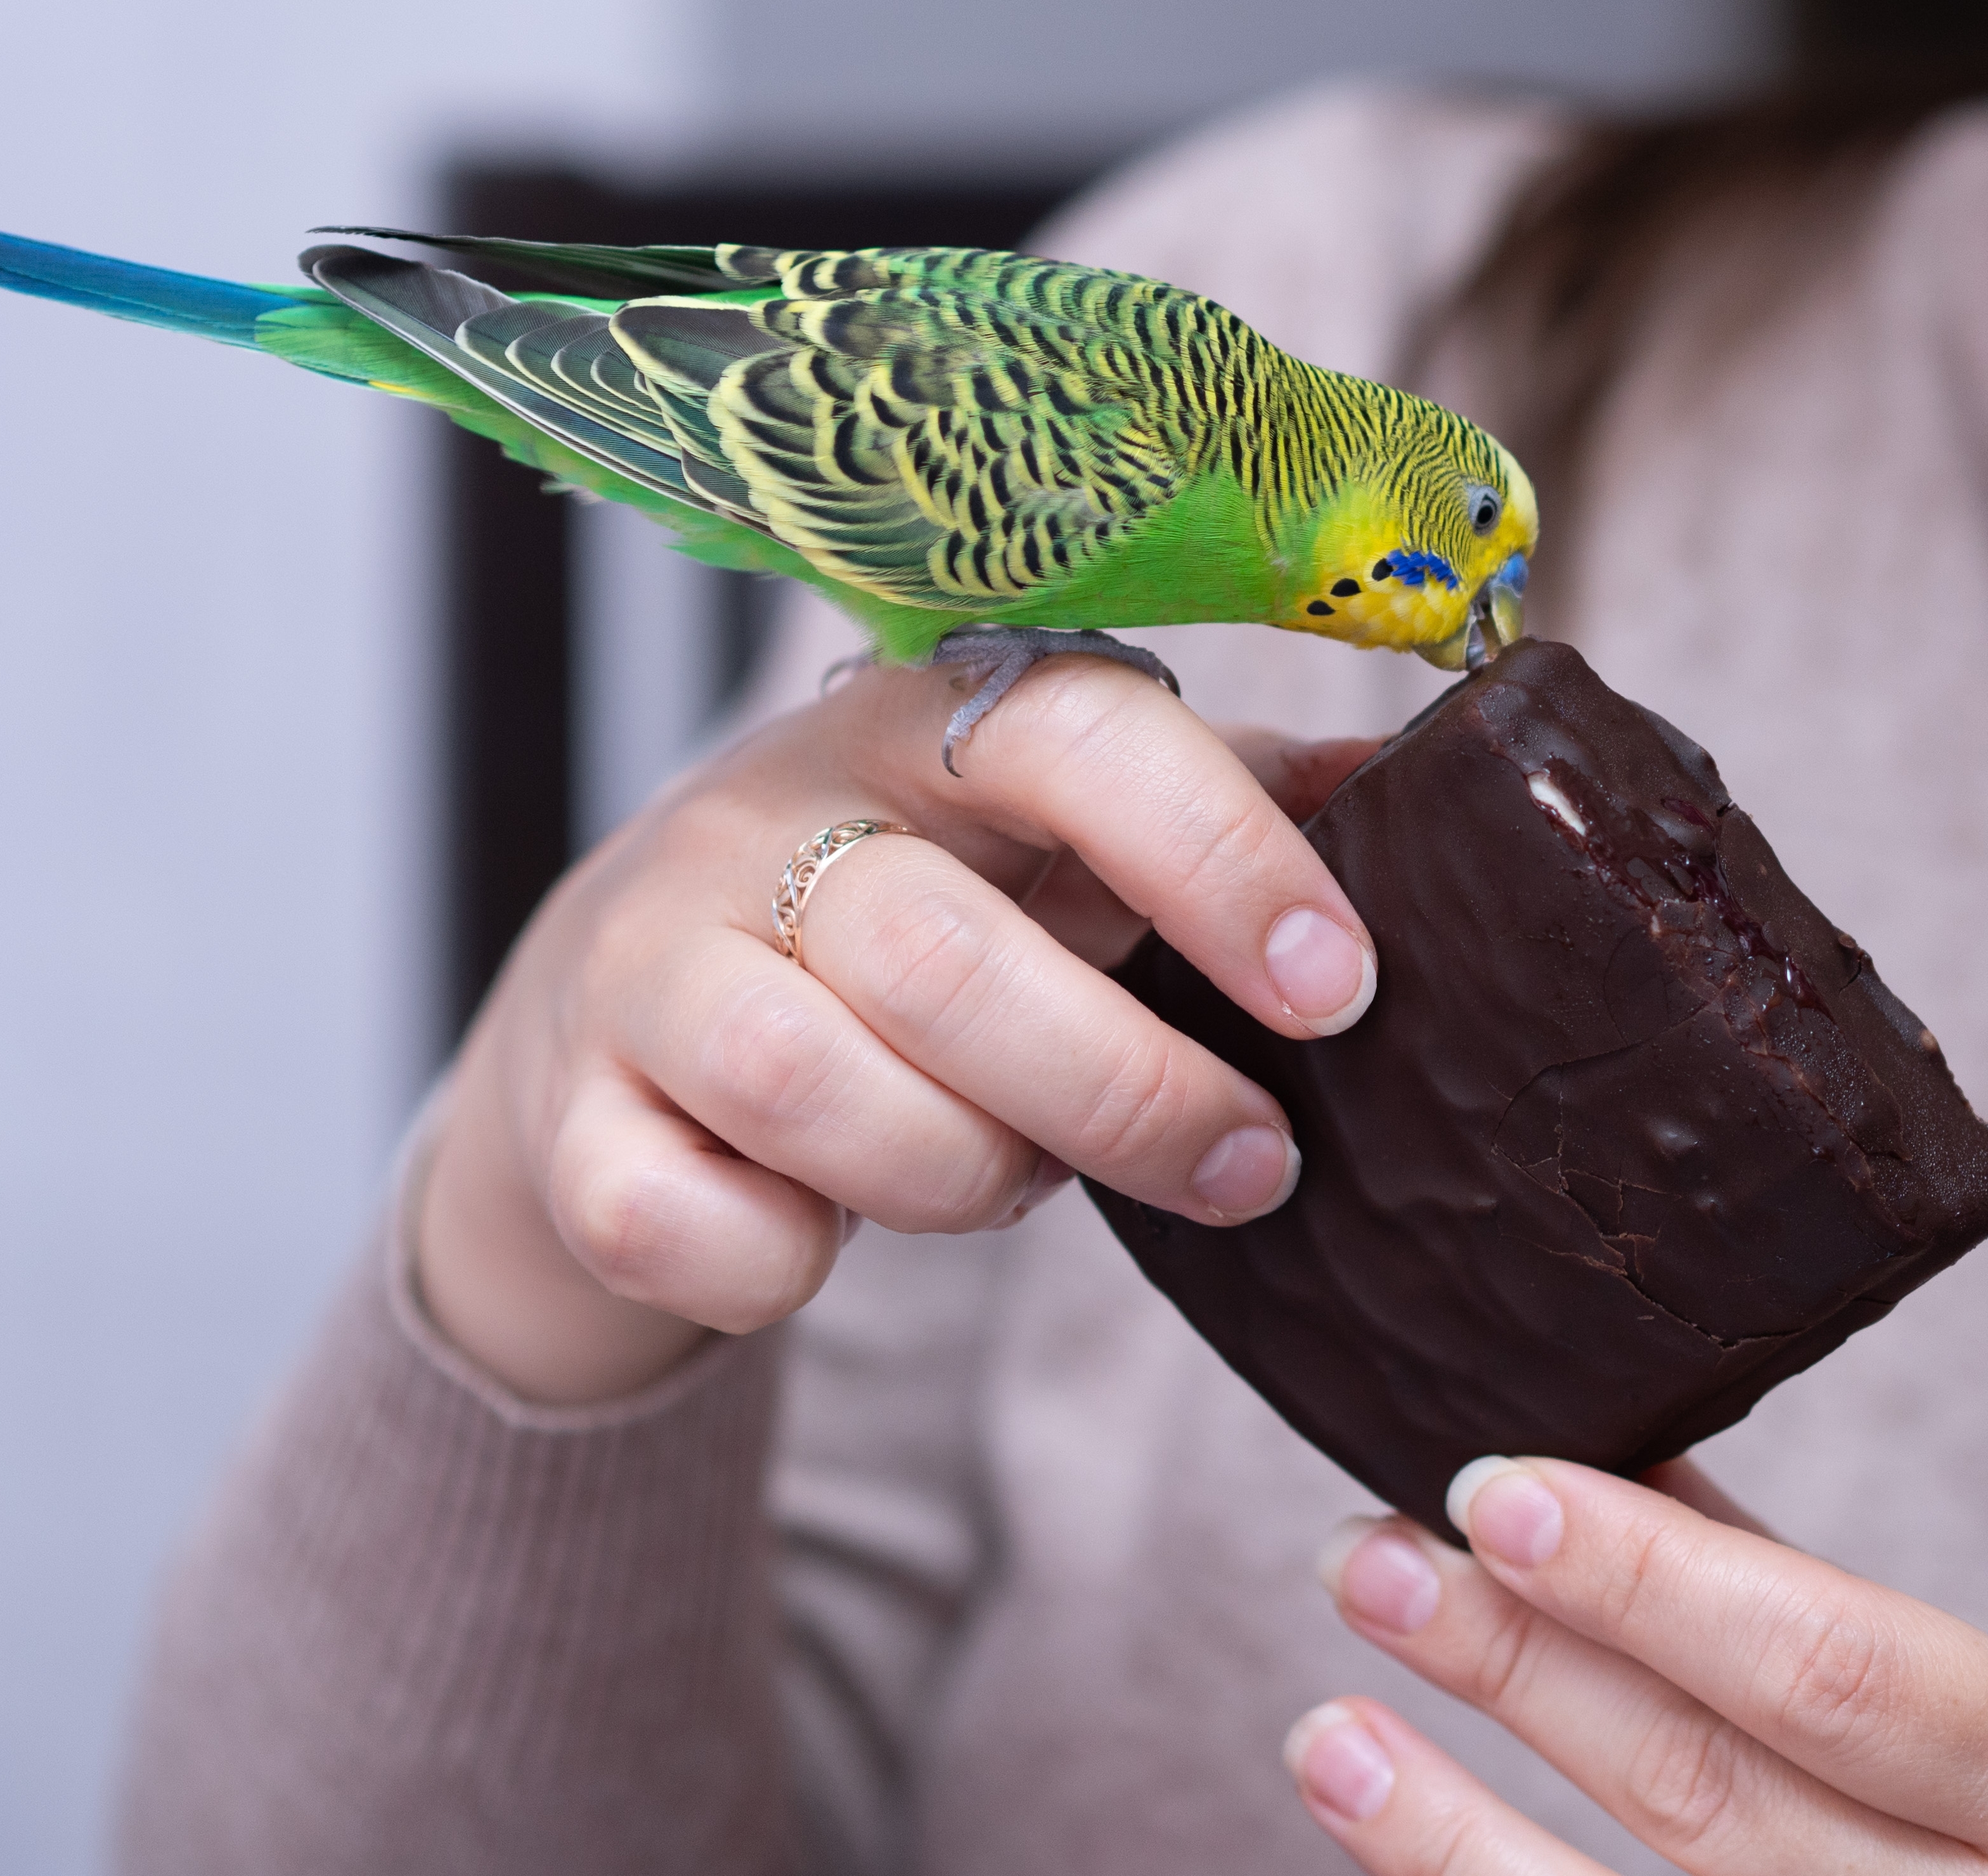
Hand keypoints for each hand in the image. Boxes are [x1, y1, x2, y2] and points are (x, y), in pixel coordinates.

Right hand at [415, 653, 1383, 1403]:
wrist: (622, 1011)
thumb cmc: (911, 912)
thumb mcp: (1053, 836)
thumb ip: (1218, 806)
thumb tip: (1413, 788)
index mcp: (925, 724)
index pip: (1074, 734)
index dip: (1217, 857)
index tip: (1339, 986)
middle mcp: (768, 816)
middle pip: (947, 955)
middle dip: (1128, 1091)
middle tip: (1251, 1164)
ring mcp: (650, 962)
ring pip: (815, 1085)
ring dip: (962, 1173)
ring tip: (1024, 1179)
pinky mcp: (573, 1118)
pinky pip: (681, 1223)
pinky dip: (776, 1263)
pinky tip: (821, 1233)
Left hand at [1288, 1459, 1987, 1875]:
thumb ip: (1826, 1613)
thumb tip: (1615, 1465)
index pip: (1839, 1675)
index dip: (1654, 1583)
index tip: (1492, 1488)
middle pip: (1713, 1798)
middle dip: (1518, 1669)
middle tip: (1367, 1561)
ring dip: (1452, 1836)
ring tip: (1326, 1730)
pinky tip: (1406, 1855)